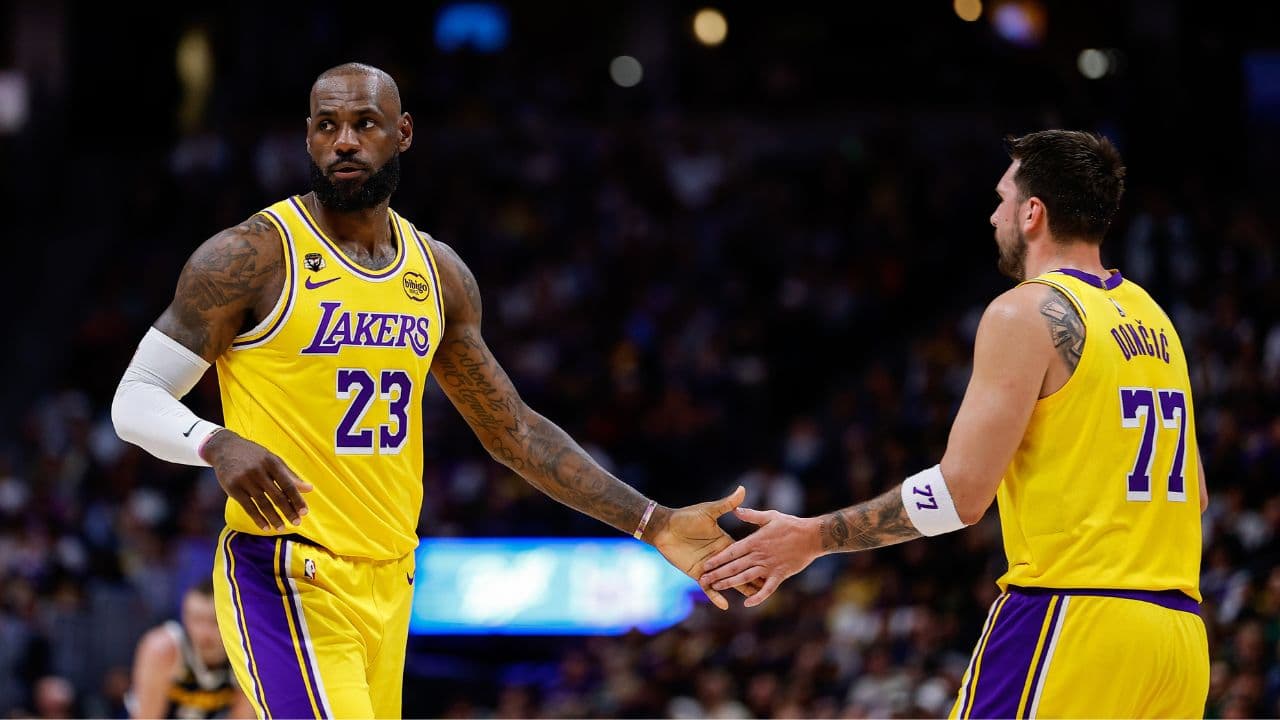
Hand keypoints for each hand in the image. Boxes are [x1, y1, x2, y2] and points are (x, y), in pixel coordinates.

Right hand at [202, 430, 312, 530]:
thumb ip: (290, 475)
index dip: (297, 499)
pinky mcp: (233, 488)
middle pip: (277, 496)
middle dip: (288, 511)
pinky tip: (266, 527)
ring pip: (263, 504)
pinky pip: (248, 507)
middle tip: (297, 523)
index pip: (288, 484)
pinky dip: (258, 519)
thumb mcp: (273, 460)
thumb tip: (309, 489)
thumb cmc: (254, 456)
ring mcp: (245, 479)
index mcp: (272, 462)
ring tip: (282, 527)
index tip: (304, 512)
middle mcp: (259, 470)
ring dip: (274, 518)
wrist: (225, 448)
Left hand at [651, 486, 761, 609]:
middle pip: (739, 569)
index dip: (757, 559)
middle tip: (768, 585)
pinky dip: (715, 596)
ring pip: (726, 580)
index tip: (771, 563)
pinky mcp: (696, 573)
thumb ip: (727, 504)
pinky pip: (708, 588)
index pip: (744, 553)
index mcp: (725, 541)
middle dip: (752, 577)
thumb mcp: (709, 510)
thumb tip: (742, 489)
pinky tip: (725, 606)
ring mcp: (708, 566)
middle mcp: (719, 555)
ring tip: (751, 600)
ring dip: (737, 589)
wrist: (664, 527)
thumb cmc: (686, 517)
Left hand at [699, 507, 821, 607]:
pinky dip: (758, 597)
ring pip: (745, 578)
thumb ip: (751, 515)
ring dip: (730, 584)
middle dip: (717, 573)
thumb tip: (736, 510)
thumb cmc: (792, 524)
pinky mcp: (780, 575)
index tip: (706, 564)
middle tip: (703, 579)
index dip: (717, 559)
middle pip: (734, 566)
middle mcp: (759, 555)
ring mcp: (769, 567)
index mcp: (755, 541)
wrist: (813, 536)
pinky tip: (747, 603)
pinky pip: (767, 589)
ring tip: (716, 587)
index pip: (731, 551)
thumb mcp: (770, 516)